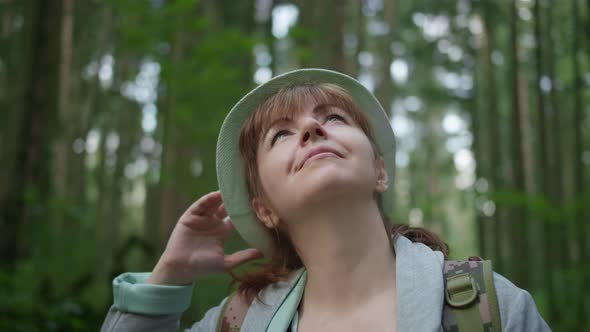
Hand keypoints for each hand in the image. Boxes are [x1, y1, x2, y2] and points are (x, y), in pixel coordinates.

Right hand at [147, 191, 262, 284]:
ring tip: (232, 189)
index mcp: (222, 232)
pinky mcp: (190, 217)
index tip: (257, 204)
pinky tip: (216, 195)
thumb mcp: (226, 263)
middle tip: (246, 190)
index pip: (236, 217)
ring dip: (221, 196)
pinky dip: (207, 199)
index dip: (245, 211)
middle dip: (234, 200)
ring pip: (213, 203)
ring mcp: (201, 219)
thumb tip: (264, 254)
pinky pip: (200, 205)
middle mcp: (213, 223)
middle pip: (226, 207)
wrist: (180, 268)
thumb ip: (243, 257)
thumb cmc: (203, 267)